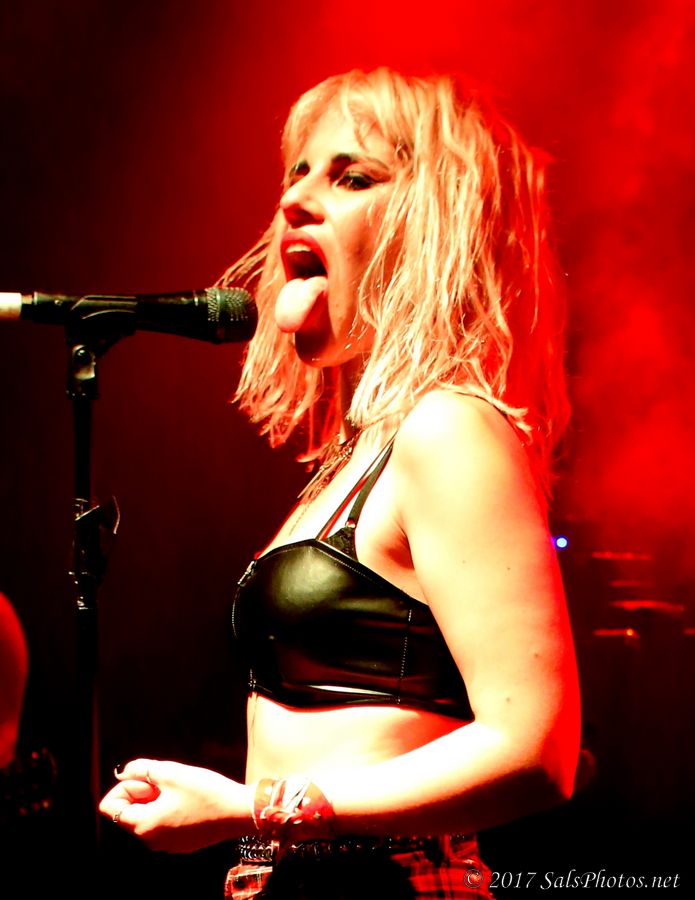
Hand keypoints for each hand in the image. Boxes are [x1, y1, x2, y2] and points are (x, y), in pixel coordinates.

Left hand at [99, 758, 252, 852]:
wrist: (238, 812)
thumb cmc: (205, 791)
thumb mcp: (170, 772)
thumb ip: (141, 769)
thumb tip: (123, 772)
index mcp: (143, 825)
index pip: (110, 806)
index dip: (125, 786)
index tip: (148, 779)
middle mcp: (150, 841)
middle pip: (128, 812)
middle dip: (141, 792)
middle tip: (166, 781)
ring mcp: (166, 845)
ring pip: (146, 817)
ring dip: (155, 800)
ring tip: (179, 790)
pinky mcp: (180, 843)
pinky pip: (162, 824)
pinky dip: (167, 810)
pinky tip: (188, 801)